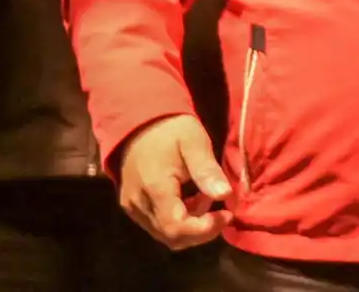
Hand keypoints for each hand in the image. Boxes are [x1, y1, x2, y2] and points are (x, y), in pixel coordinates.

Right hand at [118, 113, 232, 249]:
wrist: (140, 122)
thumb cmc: (171, 130)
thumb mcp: (195, 142)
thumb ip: (206, 169)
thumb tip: (224, 194)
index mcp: (155, 188)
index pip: (177, 227)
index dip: (204, 229)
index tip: (227, 214)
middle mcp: (138, 204)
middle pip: (171, 237)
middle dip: (201, 230)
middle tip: (221, 211)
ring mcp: (132, 207)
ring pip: (163, 234)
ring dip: (190, 225)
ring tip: (205, 198)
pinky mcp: (131, 206)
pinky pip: (156, 225)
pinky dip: (178, 220)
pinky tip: (191, 200)